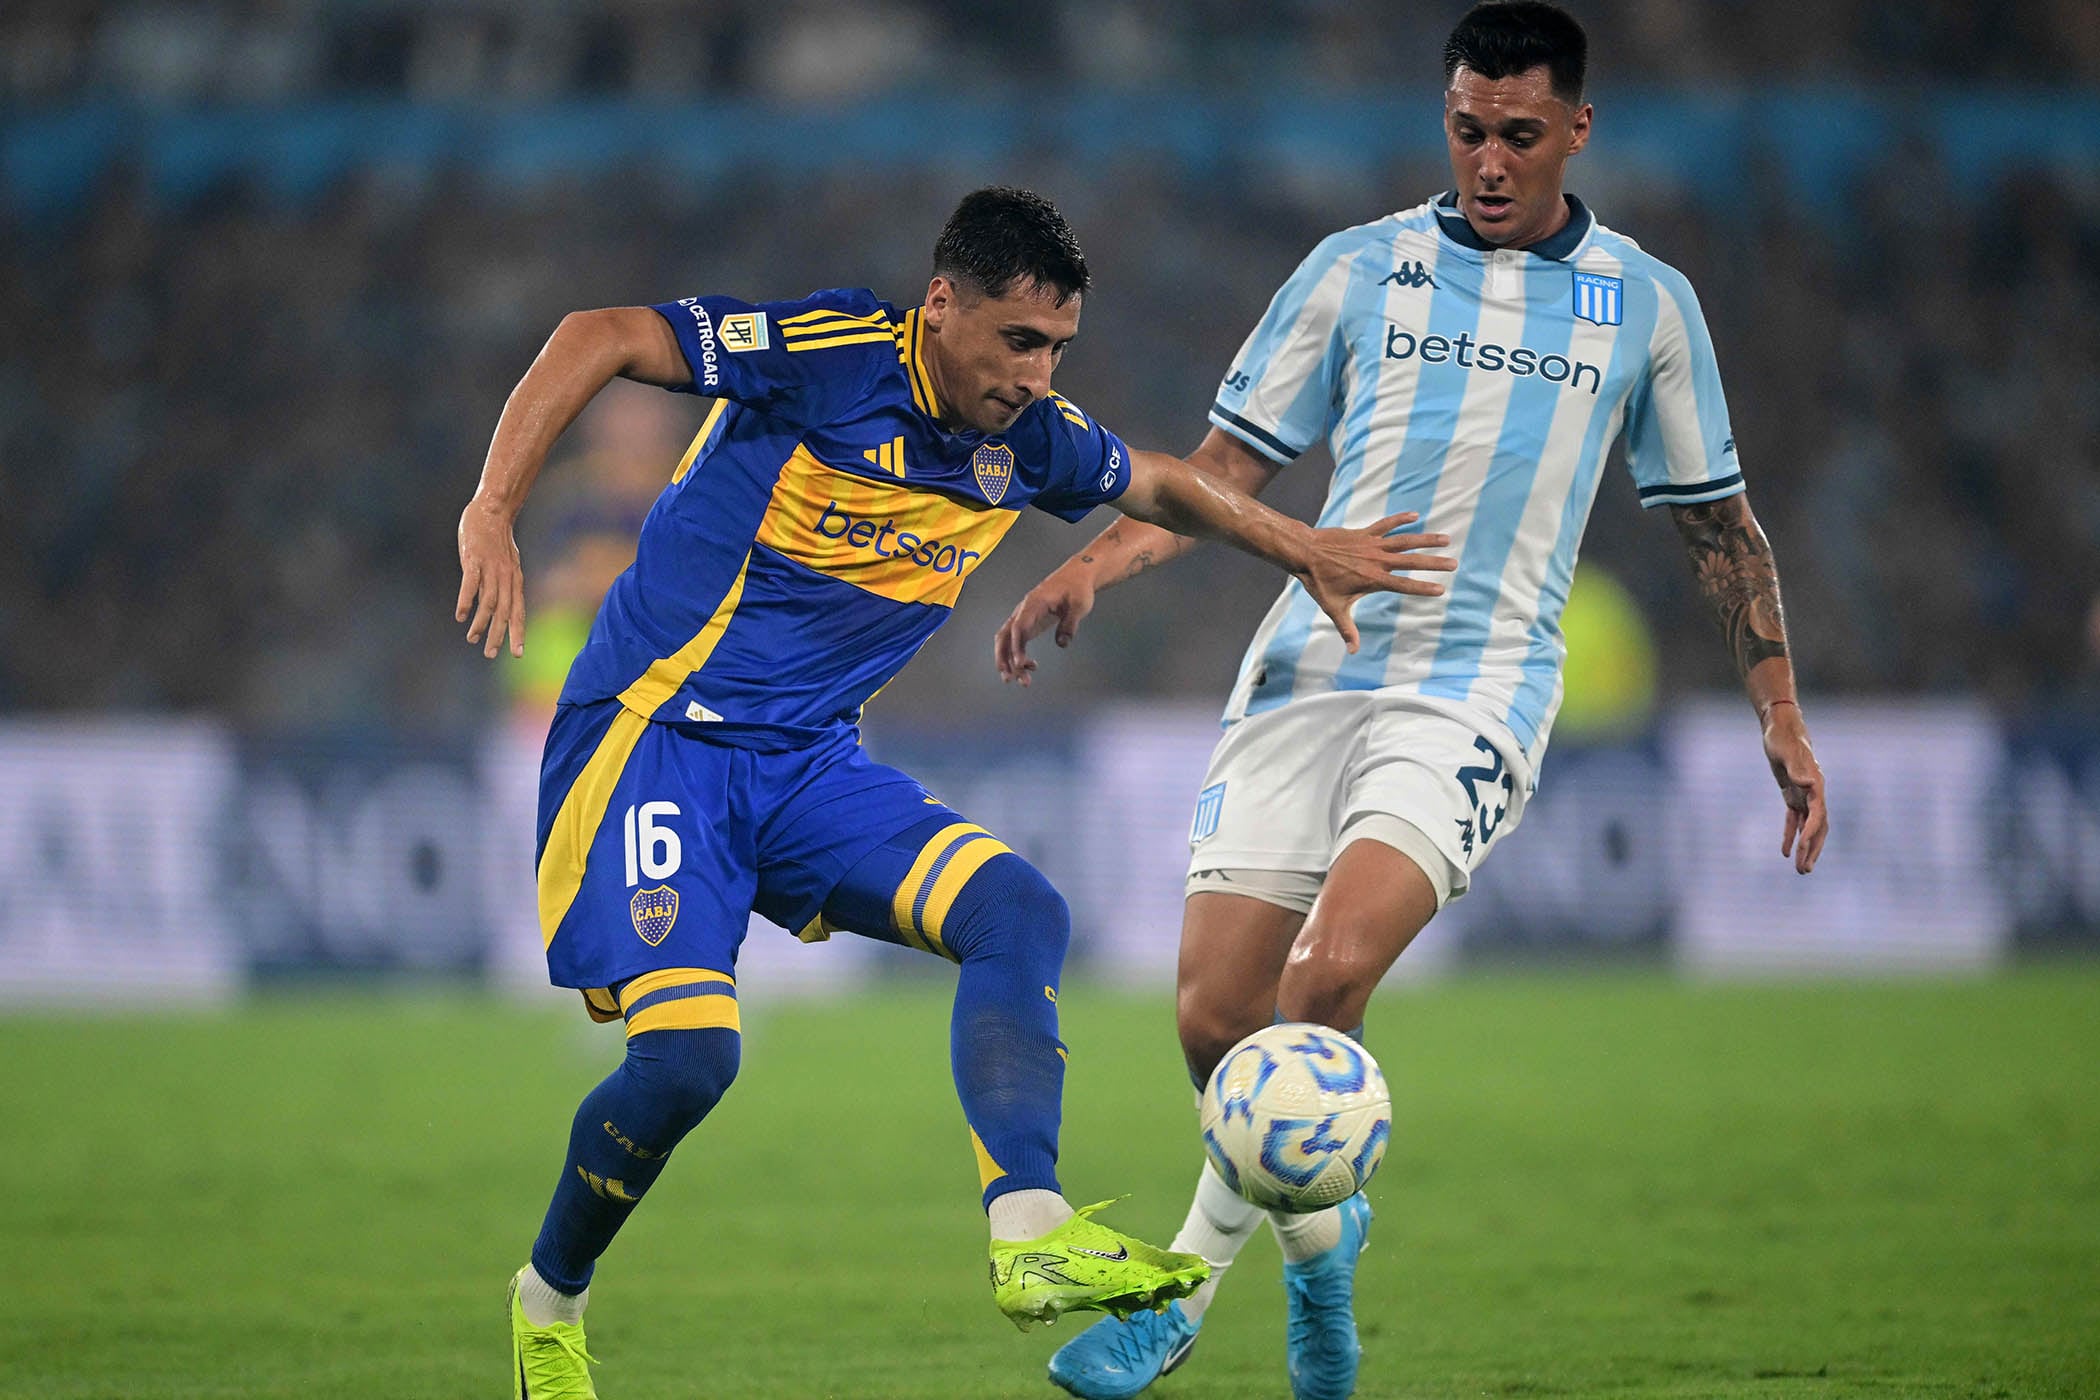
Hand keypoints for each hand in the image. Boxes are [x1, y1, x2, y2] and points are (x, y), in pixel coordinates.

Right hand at [456, 498, 524, 658]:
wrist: (492, 510)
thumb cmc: (497, 539)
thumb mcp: (505, 564)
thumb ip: (500, 585)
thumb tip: (493, 607)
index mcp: (515, 580)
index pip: (518, 611)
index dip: (518, 632)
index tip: (518, 654)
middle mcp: (506, 577)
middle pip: (505, 611)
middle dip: (499, 635)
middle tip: (491, 654)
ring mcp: (491, 568)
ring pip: (489, 601)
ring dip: (481, 622)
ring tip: (472, 638)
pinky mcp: (474, 559)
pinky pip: (471, 584)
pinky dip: (466, 600)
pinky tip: (461, 615)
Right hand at [994, 561, 1096, 685]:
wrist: (1076, 577)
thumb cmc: (1077, 588)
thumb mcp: (1080, 605)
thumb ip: (1070, 624)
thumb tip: (1062, 643)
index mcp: (1034, 603)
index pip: (1019, 627)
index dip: (1017, 647)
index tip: (1020, 664)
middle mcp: (1024, 610)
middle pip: (1005, 635)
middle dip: (1004, 658)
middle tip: (1011, 678)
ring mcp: (1024, 617)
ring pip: (1008, 640)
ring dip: (1009, 660)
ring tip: (1021, 681)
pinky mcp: (1029, 623)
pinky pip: (1017, 641)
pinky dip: (1018, 656)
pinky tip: (1030, 667)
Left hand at [1296, 512, 1454, 652]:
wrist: (1306, 553)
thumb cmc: (1319, 582)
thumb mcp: (1334, 608)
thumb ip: (1346, 629)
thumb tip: (1353, 651)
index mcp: (1372, 579)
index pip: (1403, 585)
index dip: (1422, 588)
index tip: (1440, 589)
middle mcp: (1377, 561)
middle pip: (1411, 561)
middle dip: (1433, 563)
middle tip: (1453, 564)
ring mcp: (1372, 545)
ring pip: (1404, 540)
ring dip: (1425, 539)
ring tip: (1445, 539)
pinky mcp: (1365, 534)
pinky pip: (1386, 525)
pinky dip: (1400, 520)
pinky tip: (1415, 516)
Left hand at [1762, 702, 1827, 872]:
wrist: (1781, 728)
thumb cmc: (1783, 738)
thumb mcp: (1786, 752)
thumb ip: (1797, 768)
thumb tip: (1810, 783)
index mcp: (1816, 785)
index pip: (1818, 814)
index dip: (1812, 832)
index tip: (1804, 849)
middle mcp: (1814, 793)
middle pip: (1818, 827)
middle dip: (1813, 849)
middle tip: (1805, 870)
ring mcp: (1805, 795)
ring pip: (1808, 827)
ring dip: (1806, 848)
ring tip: (1801, 870)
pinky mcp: (1793, 795)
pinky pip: (1793, 820)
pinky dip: (1790, 835)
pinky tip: (1785, 852)